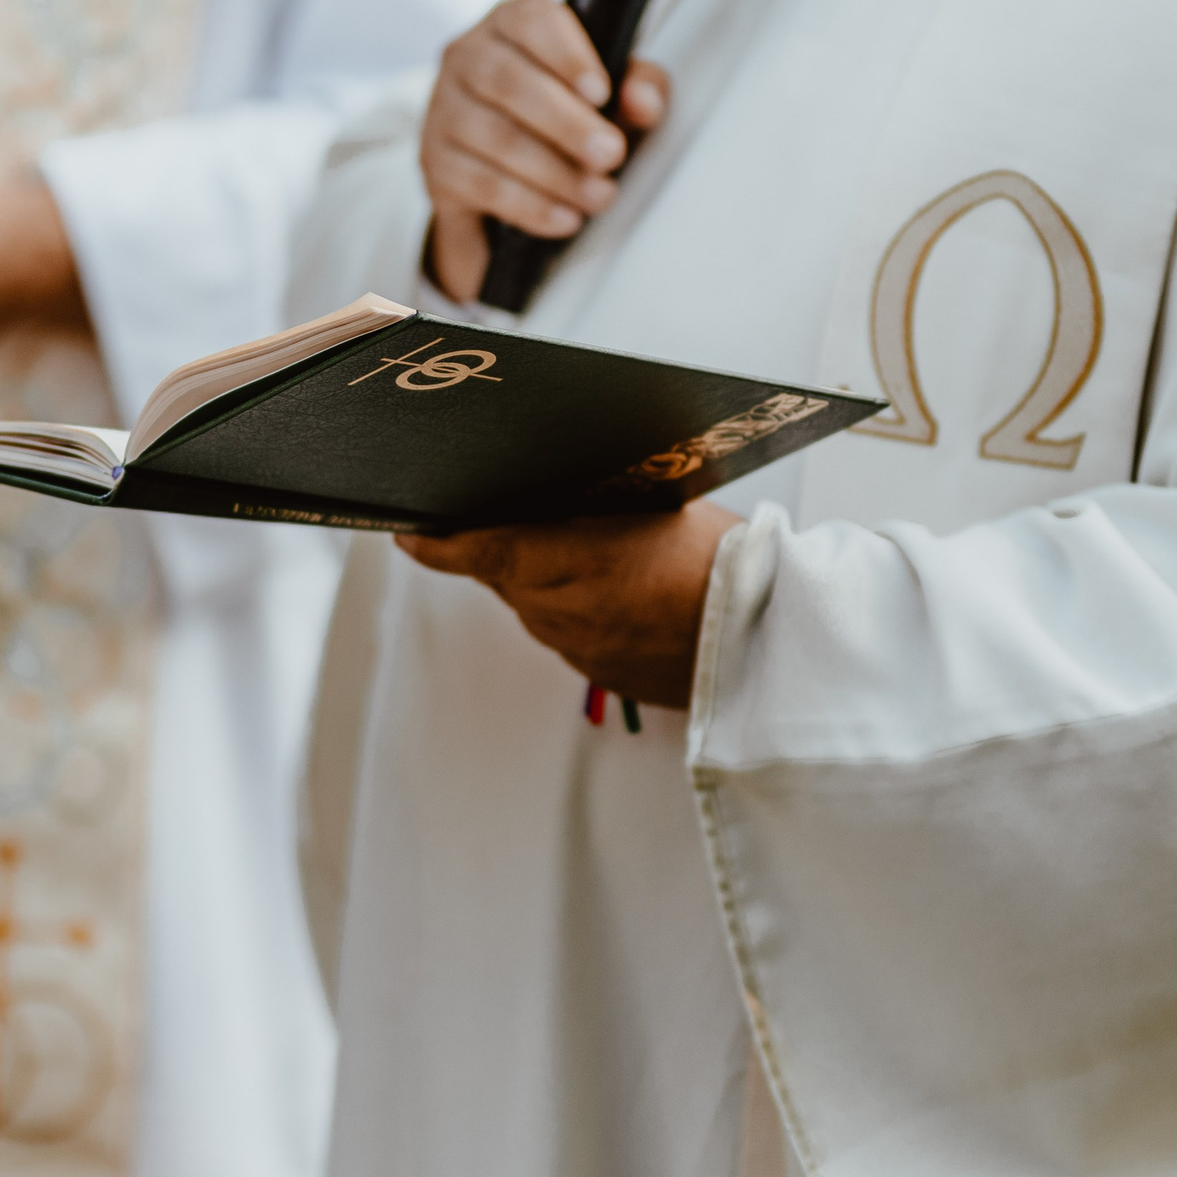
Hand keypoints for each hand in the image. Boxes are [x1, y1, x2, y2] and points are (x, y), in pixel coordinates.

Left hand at [397, 502, 738, 708]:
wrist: (769, 643)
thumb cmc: (717, 561)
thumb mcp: (646, 504)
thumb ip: (579, 506)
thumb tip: (539, 502)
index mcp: (550, 562)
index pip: (468, 547)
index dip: (434, 538)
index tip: (407, 530)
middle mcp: (551, 612)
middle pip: (506, 575)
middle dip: (511, 548)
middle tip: (532, 515)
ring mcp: (577, 649)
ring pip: (540, 606)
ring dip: (554, 581)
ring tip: (602, 551)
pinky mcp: (605, 673)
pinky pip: (576, 635)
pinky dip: (588, 611)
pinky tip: (627, 592)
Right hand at [420, 0, 670, 302]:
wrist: (503, 169)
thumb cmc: (563, 112)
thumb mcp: (610, 93)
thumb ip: (639, 86)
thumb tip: (643, 101)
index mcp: (510, 24)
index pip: (530, 20)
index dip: (566, 54)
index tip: (601, 91)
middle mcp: (467, 57)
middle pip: (509, 82)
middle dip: (567, 124)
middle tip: (610, 155)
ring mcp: (444, 109)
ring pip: (494, 137)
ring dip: (554, 172)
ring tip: (598, 195)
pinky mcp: (435, 162)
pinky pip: (480, 184)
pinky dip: (528, 205)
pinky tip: (563, 217)